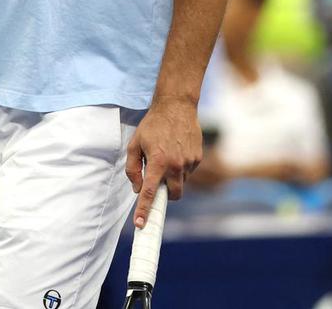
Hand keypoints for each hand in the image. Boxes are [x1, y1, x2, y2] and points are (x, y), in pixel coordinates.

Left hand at [125, 98, 202, 227]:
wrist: (176, 106)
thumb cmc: (152, 125)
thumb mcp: (134, 144)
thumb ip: (133, 168)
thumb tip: (137, 188)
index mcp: (158, 162)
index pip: (149, 193)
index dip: (144, 210)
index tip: (141, 225)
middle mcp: (176, 165)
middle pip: (173, 195)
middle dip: (165, 195)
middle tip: (157, 182)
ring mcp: (190, 162)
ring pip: (181, 182)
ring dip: (172, 177)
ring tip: (166, 155)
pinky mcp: (198, 158)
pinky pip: (188, 172)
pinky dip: (180, 168)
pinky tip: (175, 151)